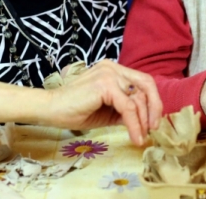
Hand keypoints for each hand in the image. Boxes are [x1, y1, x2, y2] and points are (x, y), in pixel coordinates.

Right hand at [46, 59, 162, 145]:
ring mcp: (109, 73)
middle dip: (154, 107)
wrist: (51, 110)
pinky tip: (135, 137)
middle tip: (153, 129)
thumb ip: (126, 110)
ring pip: (138, 98)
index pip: (142, 81)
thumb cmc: (76, 110)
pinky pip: (127, 107)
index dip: (153, 100)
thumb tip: (146, 120)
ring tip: (141, 137)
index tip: (153, 121)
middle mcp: (113, 67)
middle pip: (146, 83)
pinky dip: (134, 124)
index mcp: (114, 70)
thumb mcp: (108, 111)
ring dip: (143, 121)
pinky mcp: (104, 84)